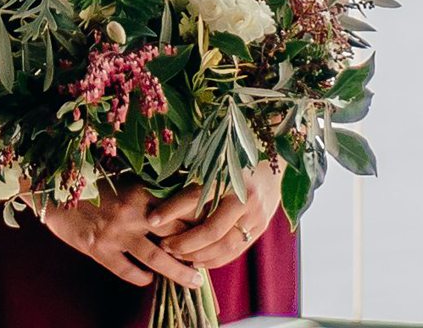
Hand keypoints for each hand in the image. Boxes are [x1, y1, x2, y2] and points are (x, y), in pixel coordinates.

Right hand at [38, 184, 208, 290]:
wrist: (49, 187)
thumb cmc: (89, 180)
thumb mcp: (122, 177)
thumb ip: (147, 189)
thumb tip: (179, 195)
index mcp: (141, 190)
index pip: (181, 209)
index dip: (200, 222)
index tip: (215, 231)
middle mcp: (132, 213)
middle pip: (175, 236)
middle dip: (196, 251)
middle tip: (211, 263)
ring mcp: (115, 233)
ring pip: (156, 258)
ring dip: (178, 272)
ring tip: (195, 281)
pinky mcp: (97, 249)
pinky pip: (125, 269)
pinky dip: (140, 277)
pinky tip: (147, 281)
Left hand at [148, 161, 286, 271]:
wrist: (271, 166)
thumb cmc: (232, 161)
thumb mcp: (211, 162)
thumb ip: (190, 176)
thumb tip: (154, 190)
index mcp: (228, 175)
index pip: (195, 196)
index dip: (171, 209)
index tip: (151, 220)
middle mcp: (244, 197)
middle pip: (211, 229)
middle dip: (184, 242)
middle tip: (164, 245)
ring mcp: (256, 215)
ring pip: (224, 245)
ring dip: (197, 255)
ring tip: (176, 255)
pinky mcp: (260, 228)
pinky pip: (235, 251)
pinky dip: (214, 260)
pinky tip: (196, 261)